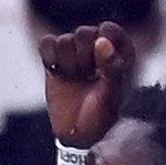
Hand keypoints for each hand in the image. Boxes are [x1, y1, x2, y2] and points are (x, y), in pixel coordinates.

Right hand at [40, 21, 137, 151]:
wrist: (79, 134)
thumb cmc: (103, 116)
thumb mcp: (112, 94)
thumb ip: (111, 67)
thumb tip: (102, 40)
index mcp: (118, 55)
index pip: (111, 30)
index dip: (106, 36)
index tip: (101, 49)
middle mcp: (96, 51)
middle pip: (84, 33)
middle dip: (84, 54)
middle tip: (88, 74)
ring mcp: (75, 55)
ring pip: (65, 39)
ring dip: (68, 61)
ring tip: (76, 78)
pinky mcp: (55, 60)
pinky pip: (47, 42)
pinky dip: (49, 55)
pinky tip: (56, 70)